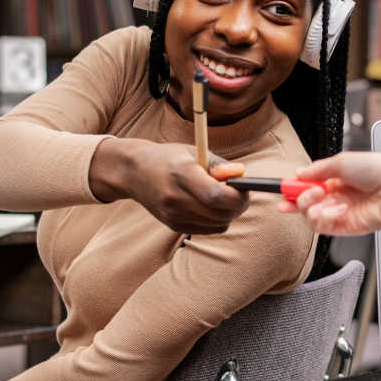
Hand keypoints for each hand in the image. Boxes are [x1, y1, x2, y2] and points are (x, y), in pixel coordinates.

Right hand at [90, 138, 247, 234]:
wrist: (135, 172)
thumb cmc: (170, 158)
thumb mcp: (194, 151)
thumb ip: (219, 165)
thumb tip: (242, 173)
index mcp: (181, 174)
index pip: (216, 195)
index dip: (237, 195)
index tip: (245, 187)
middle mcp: (175, 198)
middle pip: (221, 213)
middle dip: (238, 204)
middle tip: (240, 191)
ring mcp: (173, 215)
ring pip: (219, 223)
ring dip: (230, 212)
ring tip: (223, 195)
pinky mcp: (174, 226)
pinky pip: (210, 228)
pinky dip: (218, 219)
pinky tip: (210, 204)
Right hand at [277, 152, 380, 235]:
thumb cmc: (377, 169)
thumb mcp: (342, 161)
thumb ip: (317, 170)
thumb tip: (298, 173)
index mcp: (337, 179)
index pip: (308, 186)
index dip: (294, 188)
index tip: (282, 187)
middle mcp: (338, 196)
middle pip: (306, 204)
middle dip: (297, 200)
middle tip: (301, 194)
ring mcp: (342, 213)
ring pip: (311, 217)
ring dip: (311, 208)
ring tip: (323, 198)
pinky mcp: (347, 228)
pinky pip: (324, 227)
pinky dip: (325, 217)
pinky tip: (338, 209)